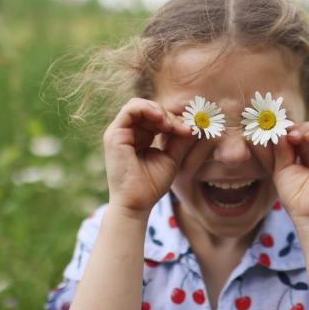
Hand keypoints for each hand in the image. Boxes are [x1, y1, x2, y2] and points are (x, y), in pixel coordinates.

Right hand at [103, 98, 194, 214]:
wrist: (136, 203)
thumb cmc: (152, 185)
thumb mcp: (171, 157)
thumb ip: (179, 139)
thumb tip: (194, 122)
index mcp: (140, 137)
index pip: (156, 118)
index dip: (174, 120)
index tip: (190, 130)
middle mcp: (128, 133)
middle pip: (149, 110)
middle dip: (169, 115)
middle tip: (183, 127)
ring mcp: (119, 132)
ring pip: (139, 106)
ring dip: (159, 111)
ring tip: (171, 125)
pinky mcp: (114, 134)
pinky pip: (130, 109)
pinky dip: (147, 109)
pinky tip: (161, 119)